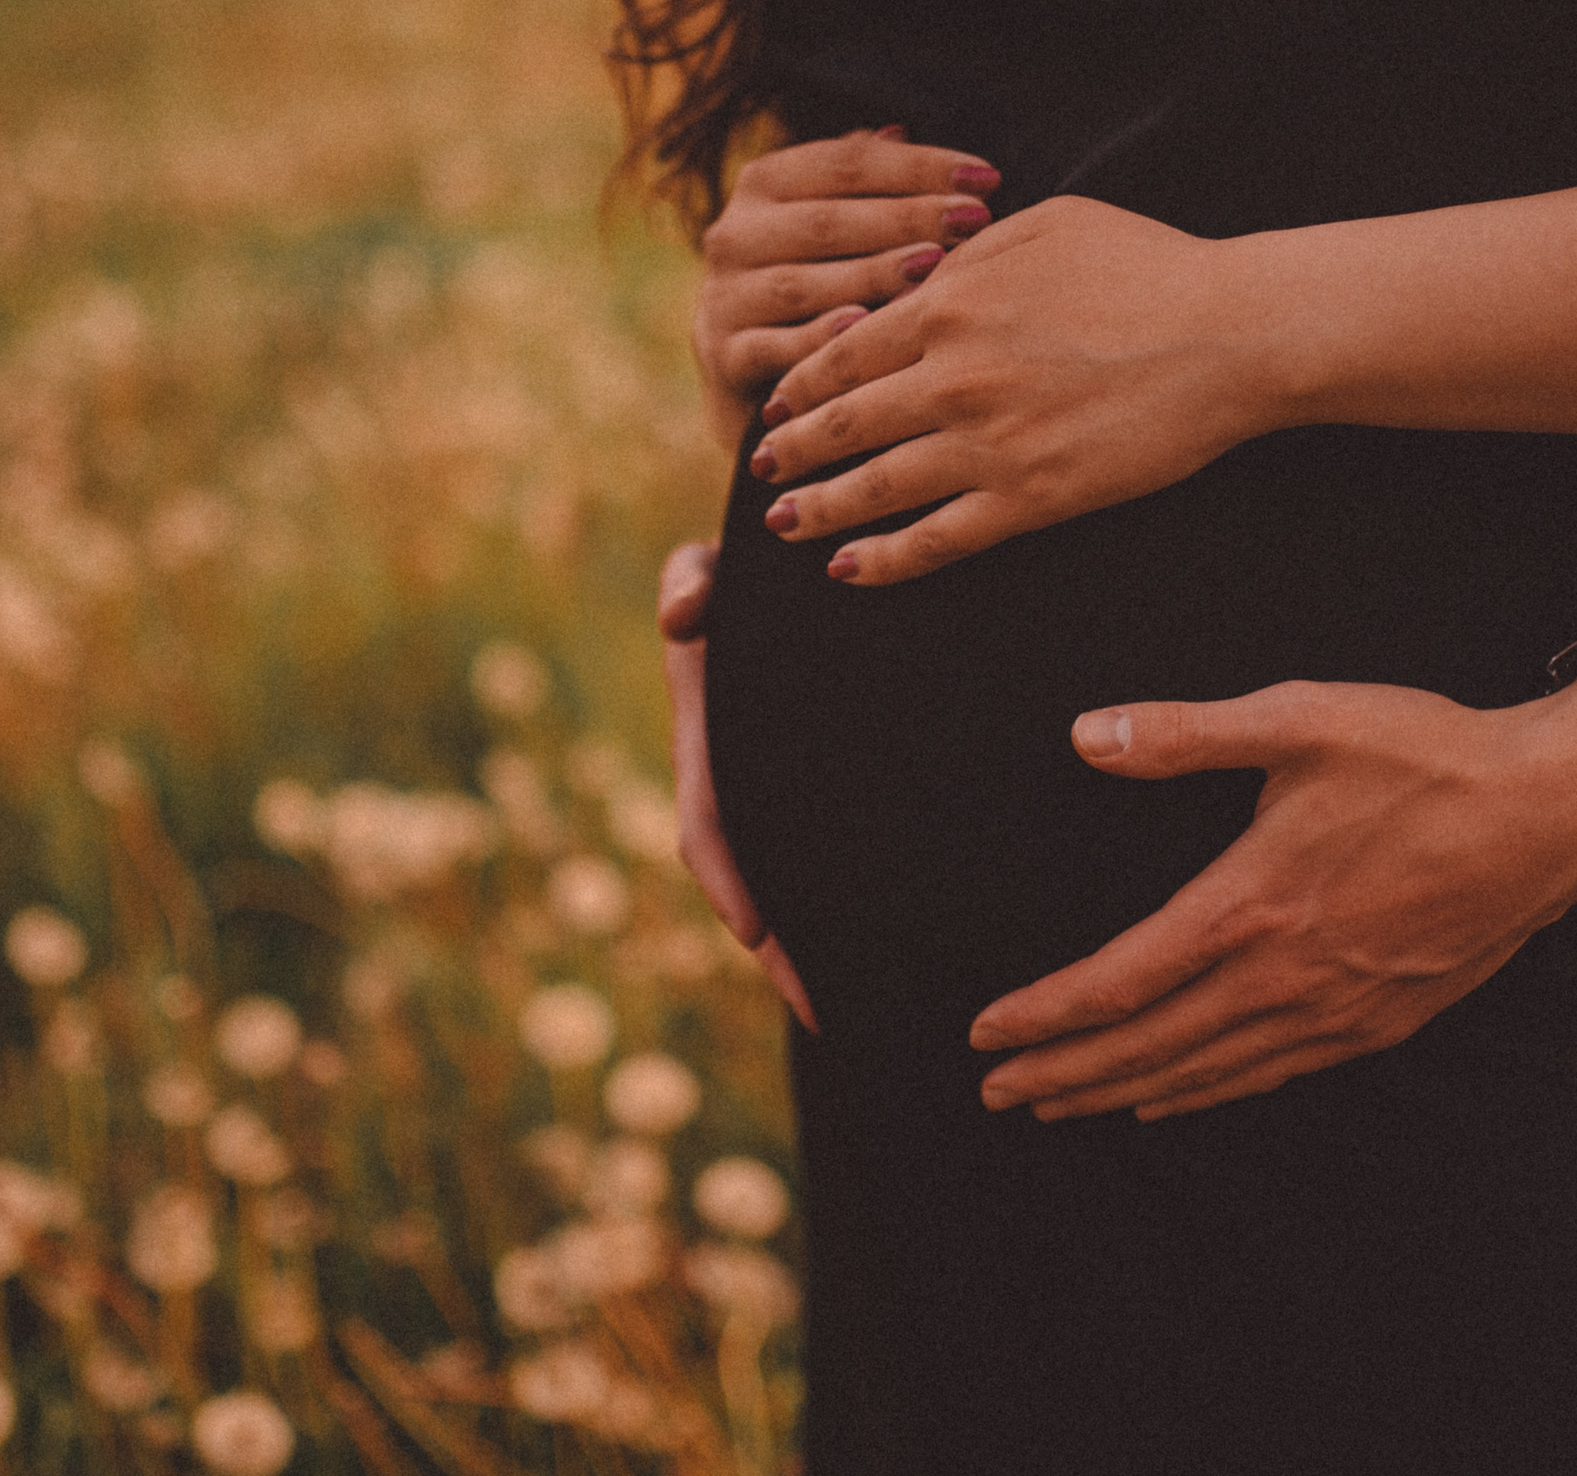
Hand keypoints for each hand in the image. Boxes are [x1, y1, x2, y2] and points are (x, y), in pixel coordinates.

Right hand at [658, 541, 816, 1030]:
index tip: (756, 935)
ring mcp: (772, 792)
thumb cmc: (740, 567)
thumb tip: (683, 621)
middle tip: (824, 1014)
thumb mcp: (705, 564)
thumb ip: (691, 581)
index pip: (707, 824)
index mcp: (705, 740)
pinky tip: (893, 944)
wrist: (777, 574)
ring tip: (861, 1012)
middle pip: (748, 882)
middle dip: (776, 951)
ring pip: (787, 881)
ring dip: (809, 948)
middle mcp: (734, 779)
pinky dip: (844, 904)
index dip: (730, 882)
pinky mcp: (813, 793)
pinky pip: (822, 857)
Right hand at [693, 129, 1000, 446]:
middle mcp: (735, 232)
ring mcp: (725, 295)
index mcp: (763, 183)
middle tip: (974, 220)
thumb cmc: (818, 278)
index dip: (918, 167)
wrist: (751, 371)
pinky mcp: (723, 353)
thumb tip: (900, 129)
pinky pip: (776, 346)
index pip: (847, 163)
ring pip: (803, 282)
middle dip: (907, 218)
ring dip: (871, 274)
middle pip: (828, 220)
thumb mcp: (832, 220)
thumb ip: (860, 176)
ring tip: (934, 268)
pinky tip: (866, 327)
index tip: (987, 178)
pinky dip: (819, 338)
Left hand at [748, 195, 1279, 584]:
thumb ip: (969, 252)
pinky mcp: (1030, 498)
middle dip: (792, 451)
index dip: (800, 384)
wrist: (1228, 335)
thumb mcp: (1045, 224)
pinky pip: (937, 538)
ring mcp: (987, 443)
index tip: (776, 405)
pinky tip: (850, 570)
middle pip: (845, 423)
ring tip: (784, 525)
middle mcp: (952, 376)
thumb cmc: (1148, 266)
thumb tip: (921, 275)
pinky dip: (884, 559)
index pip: (844, 352)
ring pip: (876, 487)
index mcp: (949, 304)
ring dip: (819, 510)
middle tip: (762, 469)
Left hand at [966, 673, 1576, 1120]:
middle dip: (1063, 1074)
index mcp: (1253, 905)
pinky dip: (1207, 1093)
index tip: (985, 1034)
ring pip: (1206, 1073)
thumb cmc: (1429, 757)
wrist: (1554, 812)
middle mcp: (1287, 975)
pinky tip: (1174, 1099)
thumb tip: (1089, 735)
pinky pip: (1271, 1075)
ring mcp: (1337, 1009)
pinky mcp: (1381, 1021)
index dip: (1045, 1015)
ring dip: (1122, 1092)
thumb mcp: (1302, 719)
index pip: (1120, 982)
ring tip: (1061, 1105)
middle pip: (1149, 1047)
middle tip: (996, 1093)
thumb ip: (1188, 732)